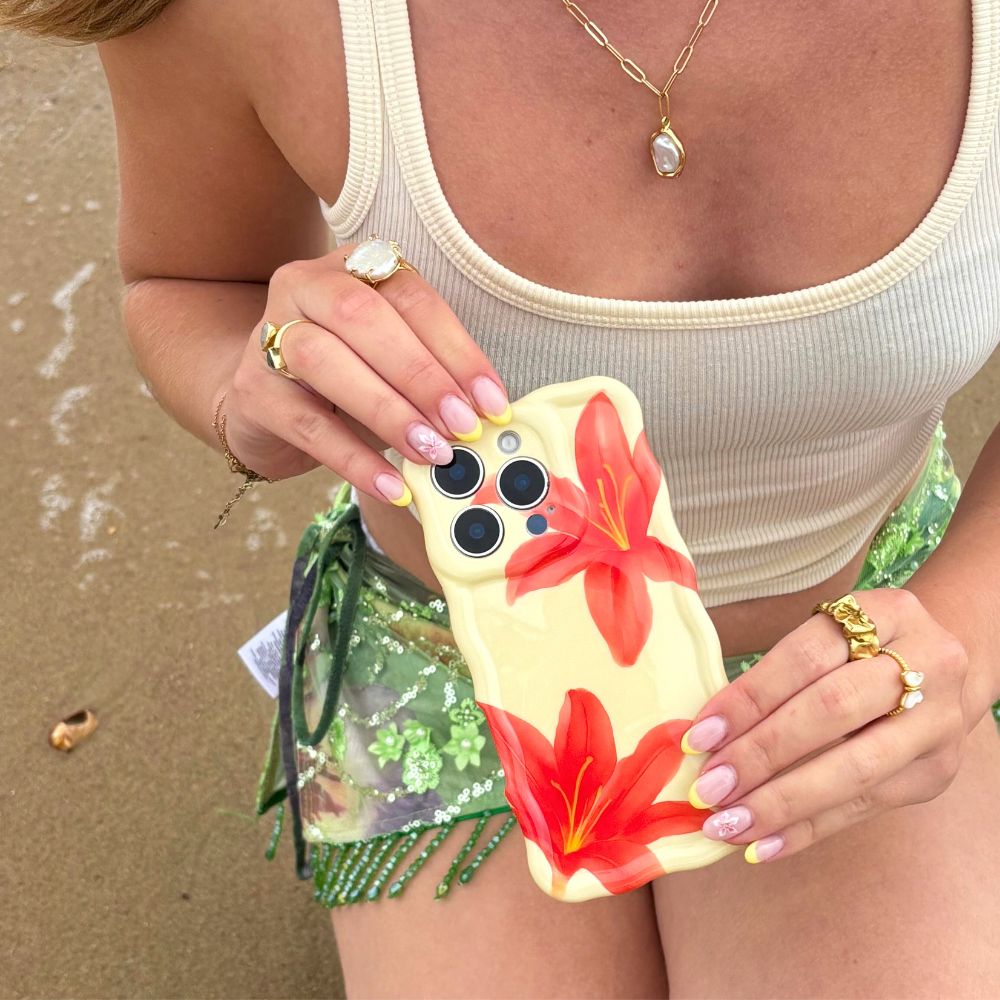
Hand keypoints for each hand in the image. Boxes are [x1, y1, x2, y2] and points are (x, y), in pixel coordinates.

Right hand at [221, 246, 509, 502]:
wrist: (268, 406)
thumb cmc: (348, 380)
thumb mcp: (393, 363)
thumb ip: (434, 374)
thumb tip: (487, 414)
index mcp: (352, 267)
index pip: (410, 297)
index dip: (456, 349)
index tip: (492, 401)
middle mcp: (304, 286)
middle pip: (360, 316)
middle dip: (421, 375)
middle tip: (462, 426)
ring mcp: (268, 334)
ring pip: (324, 361)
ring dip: (388, 411)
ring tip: (431, 453)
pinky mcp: (251, 390)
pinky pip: (306, 425)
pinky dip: (354, 459)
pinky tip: (391, 484)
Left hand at [682, 588, 971, 862]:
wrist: (944, 671)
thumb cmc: (862, 651)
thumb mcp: (833, 636)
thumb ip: (779, 675)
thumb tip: (706, 732)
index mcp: (886, 613)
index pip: (805, 656)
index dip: (749, 697)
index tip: (700, 735)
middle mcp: (924, 663)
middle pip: (832, 710)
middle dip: (762, 753)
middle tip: (710, 787)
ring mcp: (937, 722)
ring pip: (854, 767)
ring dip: (782, 802)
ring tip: (729, 823)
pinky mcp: (937, 773)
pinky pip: (864, 807)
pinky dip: (808, 829)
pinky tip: (764, 845)